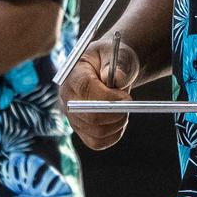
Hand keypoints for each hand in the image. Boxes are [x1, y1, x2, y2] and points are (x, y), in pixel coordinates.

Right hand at [58, 36, 145, 152]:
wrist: (110, 71)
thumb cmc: (111, 60)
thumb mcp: (115, 54)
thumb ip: (117, 63)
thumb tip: (119, 79)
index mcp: (72, 76)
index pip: (85, 90)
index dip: (108, 97)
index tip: (127, 98)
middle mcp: (67, 99)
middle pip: (90, 116)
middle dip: (116, 113)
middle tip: (129, 104)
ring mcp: (72, 117)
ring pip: (96, 132)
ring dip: (118, 123)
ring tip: (124, 108)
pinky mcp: (81, 130)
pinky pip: (97, 142)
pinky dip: (114, 135)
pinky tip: (119, 120)